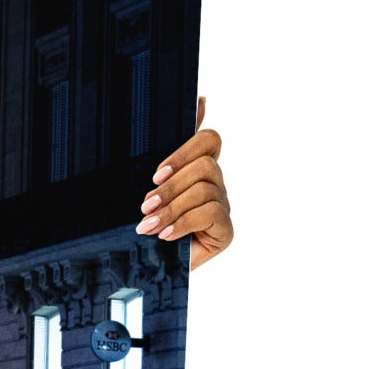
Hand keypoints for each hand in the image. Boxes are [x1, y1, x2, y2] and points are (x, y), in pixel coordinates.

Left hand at [136, 96, 232, 268]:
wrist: (142, 268)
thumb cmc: (144, 224)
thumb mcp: (146, 187)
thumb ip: (165, 149)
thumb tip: (200, 100)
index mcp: (196, 167)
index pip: (208, 140)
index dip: (185, 150)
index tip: (156, 173)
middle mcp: (214, 183)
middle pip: (205, 164)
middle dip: (170, 186)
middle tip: (145, 205)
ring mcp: (222, 205)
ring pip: (204, 189)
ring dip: (172, 207)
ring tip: (148, 225)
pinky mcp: (225, 230)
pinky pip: (211, 213)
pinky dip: (184, 223)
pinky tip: (166, 235)